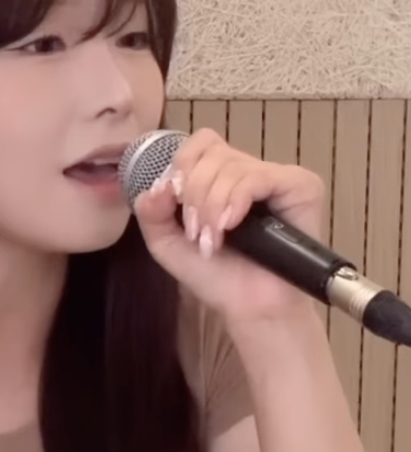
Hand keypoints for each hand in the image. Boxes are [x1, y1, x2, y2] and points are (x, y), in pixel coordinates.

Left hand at [133, 128, 326, 327]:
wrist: (250, 308)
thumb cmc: (216, 277)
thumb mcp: (168, 243)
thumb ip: (151, 212)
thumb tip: (157, 185)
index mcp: (221, 176)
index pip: (199, 143)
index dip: (182, 167)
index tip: (175, 203)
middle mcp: (249, 170)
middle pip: (210, 152)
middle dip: (194, 194)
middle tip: (196, 232)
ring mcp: (276, 177)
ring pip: (231, 165)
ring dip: (212, 206)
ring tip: (213, 240)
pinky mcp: (300, 186)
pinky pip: (258, 177)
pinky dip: (235, 200)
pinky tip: (231, 225)